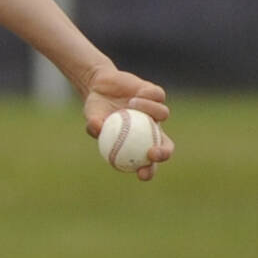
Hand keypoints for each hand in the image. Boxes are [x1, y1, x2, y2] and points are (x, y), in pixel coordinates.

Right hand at [81, 65, 174, 179]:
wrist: (100, 85)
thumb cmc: (96, 108)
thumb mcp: (91, 117)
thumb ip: (93, 125)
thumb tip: (97, 128)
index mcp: (137, 143)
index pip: (148, 163)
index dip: (149, 171)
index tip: (141, 172)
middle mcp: (151, 129)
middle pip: (166, 145)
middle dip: (164, 152)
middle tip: (152, 153)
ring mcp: (155, 111)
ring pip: (163, 114)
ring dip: (149, 110)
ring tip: (130, 105)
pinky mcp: (155, 94)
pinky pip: (158, 97)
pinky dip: (147, 98)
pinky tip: (134, 97)